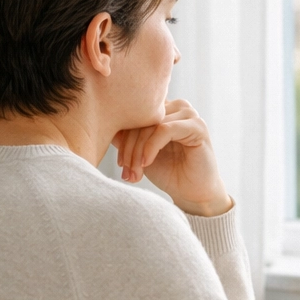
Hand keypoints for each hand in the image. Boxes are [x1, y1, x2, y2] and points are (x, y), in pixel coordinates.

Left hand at [113, 100, 232, 216]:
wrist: (193, 193)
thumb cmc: (168, 172)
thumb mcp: (139, 153)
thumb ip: (125, 136)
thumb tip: (102, 123)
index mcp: (163, 109)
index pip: (133, 113)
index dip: (121, 135)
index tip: (120, 163)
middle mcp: (176, 106)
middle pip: (140, 118)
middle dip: (129, 147)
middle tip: (126, 172)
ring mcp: (188, 114)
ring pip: (150, 125)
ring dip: (138, 150)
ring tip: (135, 172)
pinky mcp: (197, 126)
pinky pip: (164, 130)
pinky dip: (151, 147)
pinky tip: (147, 163)